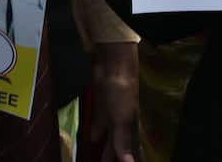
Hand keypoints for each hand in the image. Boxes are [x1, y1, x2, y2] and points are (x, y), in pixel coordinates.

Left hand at [88, 42, 141, 161]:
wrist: (113, 68)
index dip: (127, 161)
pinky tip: (91, 139)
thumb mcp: (121, 120)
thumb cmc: (121, 95)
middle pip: (118, 149)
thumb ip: (122, 142)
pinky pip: (99, 126)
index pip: (130, 154)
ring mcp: (112, 118)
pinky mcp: (102, 110)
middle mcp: (122, 127)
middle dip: (112, 158)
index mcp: (130, 132)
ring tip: (98, 159)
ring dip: (104, 149)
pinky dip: (95, 134)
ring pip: (108, 140)